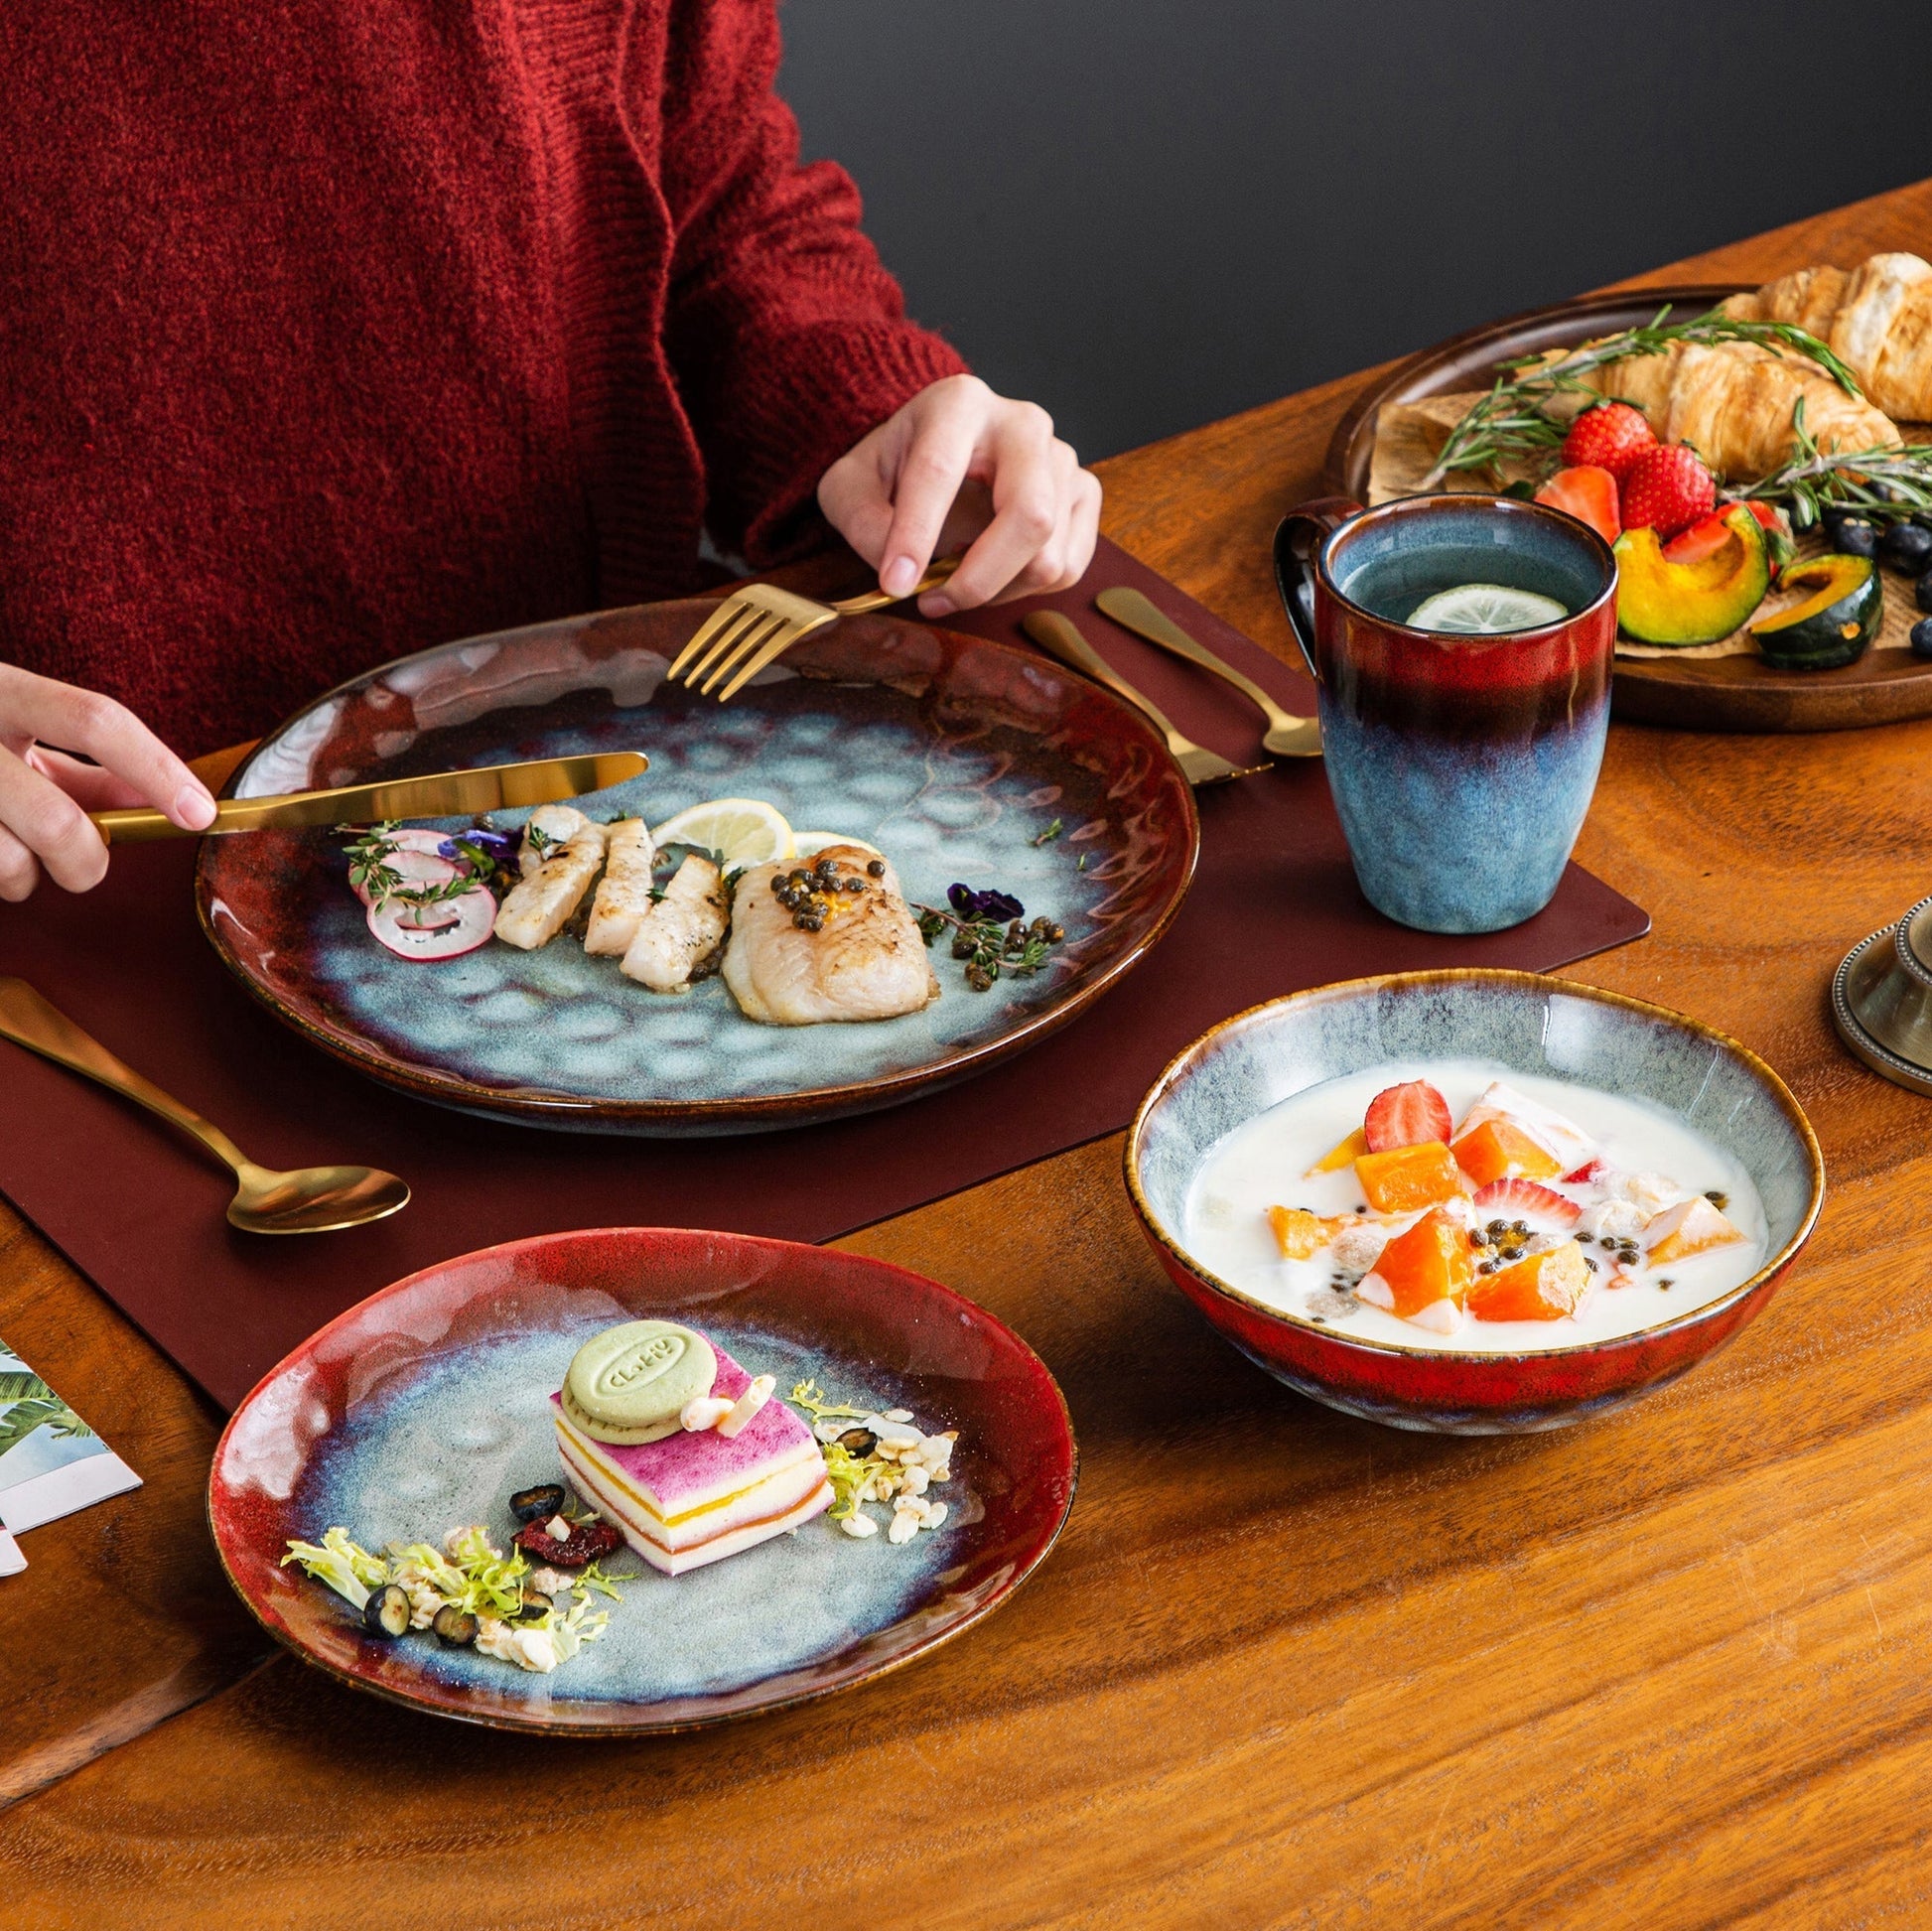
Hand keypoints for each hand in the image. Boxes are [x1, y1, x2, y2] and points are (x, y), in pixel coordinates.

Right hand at [0, 666, 214, 901]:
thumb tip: (159, 803)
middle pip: (56, 820)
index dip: (156, 768)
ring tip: (8, 858)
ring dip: (23, 880)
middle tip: (84, 866)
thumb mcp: (15, 732)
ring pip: (8, 864)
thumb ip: (85, 768)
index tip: (199, 813)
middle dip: (86, 861)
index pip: (94, 719)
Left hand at [818, 375, 1101, 617]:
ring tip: (955, 582)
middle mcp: (1023, 423)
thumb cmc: (895, 466)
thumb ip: (863, 522)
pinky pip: (1068, 566)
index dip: (916, 535)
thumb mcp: (851, 484)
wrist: (940, 449)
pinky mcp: (1084, 492)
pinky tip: (993, 574)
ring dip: (997, 590)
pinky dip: (1026, 589)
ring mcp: (1062, 457)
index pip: (941, 471)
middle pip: (1029, 514)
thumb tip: (903, 574)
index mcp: (958, 403)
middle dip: (980, 578)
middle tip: (933, 601)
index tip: (895, 584)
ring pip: (1049, 554)